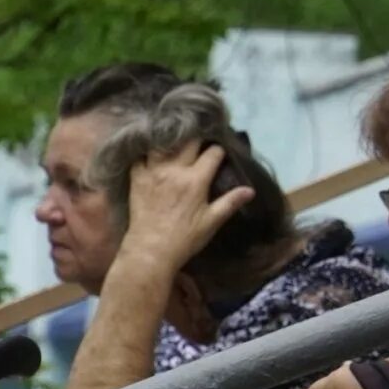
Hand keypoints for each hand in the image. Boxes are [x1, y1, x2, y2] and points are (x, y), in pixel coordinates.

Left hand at [117, 143, 254, 270]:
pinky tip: (152, 155)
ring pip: (163, 144)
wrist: (151, 250)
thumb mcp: (212, 222)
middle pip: (189, 142)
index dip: (219, 150)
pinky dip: (146, 153)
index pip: (212, 153)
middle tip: (201, 144)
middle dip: (198, 139)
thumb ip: (230, 202)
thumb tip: (250, 190)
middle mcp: (174, 170)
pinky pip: (139, 156)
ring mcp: (153, 172)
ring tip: (176, 144)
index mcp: (196, 180)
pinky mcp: (137, 178)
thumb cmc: (185, 238)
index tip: (221, 152)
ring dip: (172, 142)